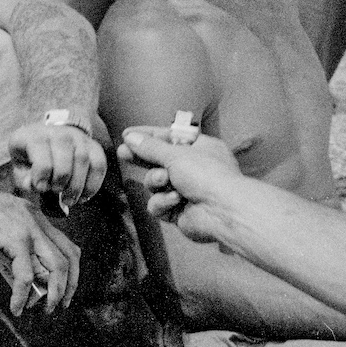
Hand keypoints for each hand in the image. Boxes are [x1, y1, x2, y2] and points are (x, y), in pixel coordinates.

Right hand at [0, 182, 79, 315]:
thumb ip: (9, 244)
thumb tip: (13, 270)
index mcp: (34, 215)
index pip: (65, 245)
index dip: (70, 270)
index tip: (62, 289)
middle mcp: (37, 220)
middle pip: (70, 256)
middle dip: (69, 285)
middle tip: (59, 305)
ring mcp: (28, 229)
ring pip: (57, 267)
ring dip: (54, 293)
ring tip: (44, 310)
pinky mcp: (14, 239)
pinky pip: (26, 275)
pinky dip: (23, 295)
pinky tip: (16, 307)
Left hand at [6, 122, 105, 208]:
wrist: (49, 137)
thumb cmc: (30, 157)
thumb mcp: (19, 166)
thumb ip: (23, 179)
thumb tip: (38, 187)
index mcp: (34, 137)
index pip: (42, 158)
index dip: (42, 178)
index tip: (41, 188)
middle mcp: (57, 132)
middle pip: (65, 160)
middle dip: (62, 183)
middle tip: (58, 196)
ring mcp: (77, 137)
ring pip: (83, 161)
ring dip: (78, 186)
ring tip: (70, 200)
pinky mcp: (93, 145)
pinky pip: (99, 164)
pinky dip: (93, 184)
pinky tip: (85, 196)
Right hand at [117, 127, 246, 245]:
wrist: (222, 211)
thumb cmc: (206, 174)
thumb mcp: (176, 154)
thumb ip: (150, 147)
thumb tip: (130, 137)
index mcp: (200, 149)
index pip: (169, 138)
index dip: (148, 135)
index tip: (127, 134)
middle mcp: (193, 168)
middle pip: (159, 161)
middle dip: (143, 159)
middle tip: (123, 153)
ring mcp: (186, 191)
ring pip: (155, 184)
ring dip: (156, 181)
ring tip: (164, 180)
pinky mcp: (178, 212)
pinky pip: (159, 204)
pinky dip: (164, 201)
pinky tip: (175, 201)